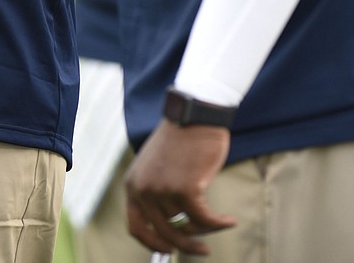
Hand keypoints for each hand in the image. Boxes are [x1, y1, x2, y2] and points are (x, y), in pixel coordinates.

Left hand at [125, 120, 235, 256]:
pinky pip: (205, 220)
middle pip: (164, 233)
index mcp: (132, 184)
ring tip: (219, 220)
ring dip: (205, 228)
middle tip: (203, 250)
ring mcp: (163, 190)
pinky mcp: (186, 189)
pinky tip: (230, 220)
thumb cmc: (181, 140)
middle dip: (185, 245)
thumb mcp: (157, 167)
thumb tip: (171, 228)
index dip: (153, 244)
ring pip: (187, 227)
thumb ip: (157, 193)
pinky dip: (219, 223)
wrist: (195, 115)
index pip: (135, 227)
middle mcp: (144, 189)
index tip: (168, 250)